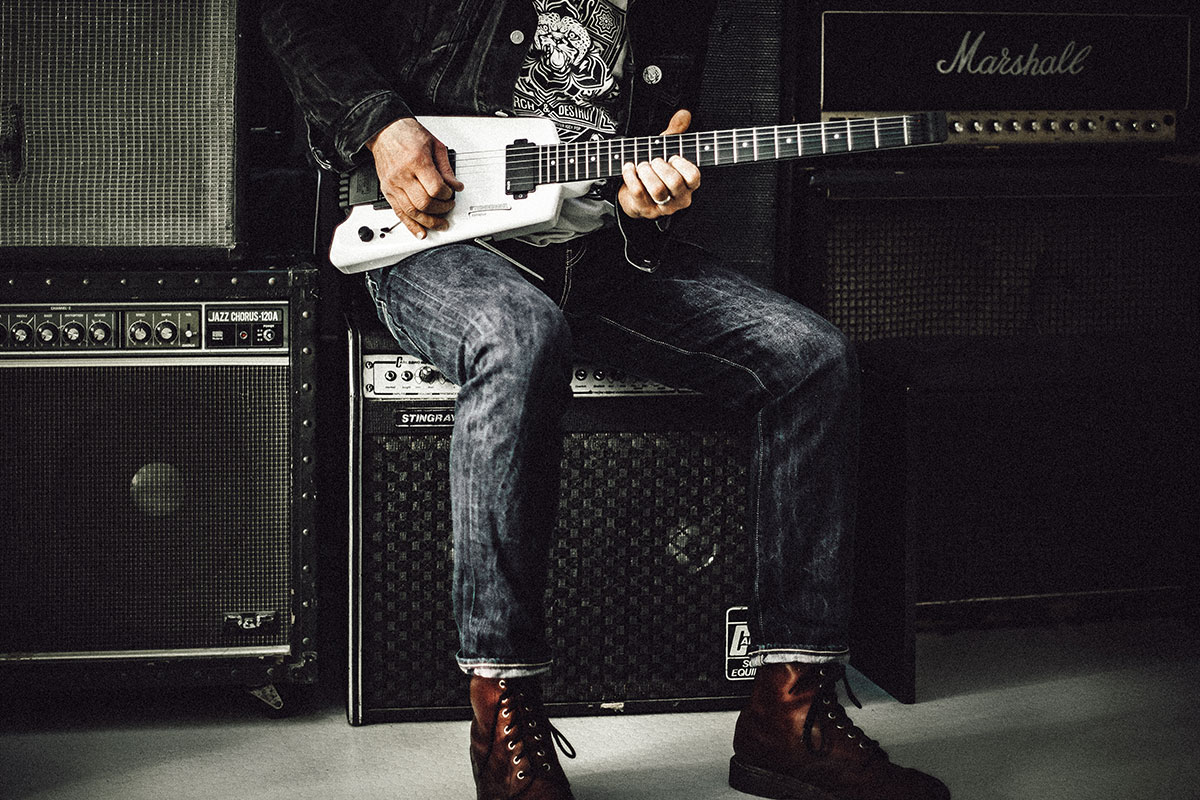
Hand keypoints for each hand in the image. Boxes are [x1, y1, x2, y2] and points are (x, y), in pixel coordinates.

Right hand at [365, 117, 463, 238]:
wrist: (385, 131)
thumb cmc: (408, 135)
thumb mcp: (434, 145)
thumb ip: (446, 168)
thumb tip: (456, 185)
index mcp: (416, 161)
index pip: (435, 188)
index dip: (447, 195)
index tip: (451, 193)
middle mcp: (403, 175)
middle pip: (424, 203)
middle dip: (440, 209)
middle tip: (448, 207)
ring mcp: (393, 184)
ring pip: (412, 212)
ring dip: (429, 222)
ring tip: (440, 224)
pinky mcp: (387, 190)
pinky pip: (399, 213)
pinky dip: (410, 225)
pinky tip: (420, 232)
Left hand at [617, 109, 700, 219]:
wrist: (634, 196)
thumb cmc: (654, 173)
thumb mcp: (664, 150)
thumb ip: (675, 132)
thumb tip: (684, 113)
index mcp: (689, 185)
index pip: (693, 176)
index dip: (681, 164)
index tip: (671, 157)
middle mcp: (679, 198)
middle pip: (674, 182)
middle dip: (660, 167)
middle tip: (652, 160)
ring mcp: (663, 207)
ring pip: (657, 190)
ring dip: (646, 173)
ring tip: (641, 165)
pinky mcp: (645, 210)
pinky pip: (638, 192)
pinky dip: (631, 176)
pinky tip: (628, 168)